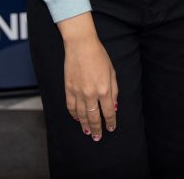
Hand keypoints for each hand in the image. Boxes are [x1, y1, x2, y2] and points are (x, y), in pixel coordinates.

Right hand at [57, 13, 117, 140]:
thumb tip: (114, 106)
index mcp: (104, 90)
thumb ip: (114, 91)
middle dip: (97, 129)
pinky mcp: (68, 89)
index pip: (108, 112)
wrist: (81, 45)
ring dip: (85, 125)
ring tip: (88, 132)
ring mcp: (78, 92)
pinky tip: (77, 119)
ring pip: (81, 115)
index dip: (110, 122)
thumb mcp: (112, 72)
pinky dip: (74, 115)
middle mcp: (91, 94)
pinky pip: (71, 107)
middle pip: (94, 117)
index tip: (111, 128)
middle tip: (97, 137)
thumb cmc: (99, 56)